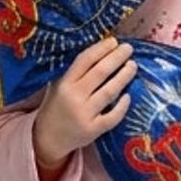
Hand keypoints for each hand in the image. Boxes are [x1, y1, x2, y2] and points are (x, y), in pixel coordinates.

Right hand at [31, 36, 136, 178]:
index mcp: (64, 83)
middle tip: (129, 48)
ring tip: (133, 66)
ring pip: (109, 92)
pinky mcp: (92, 131)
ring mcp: (84, 115)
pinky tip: (128, 96)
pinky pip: (112, 117)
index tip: (114, 41)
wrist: (48, 139)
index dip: (101, 48)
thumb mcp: (58, 84)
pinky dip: (122, 106)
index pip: (85, 60)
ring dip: (124, 77)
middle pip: (100, 73)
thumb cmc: (56, 105)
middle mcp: (74, 97)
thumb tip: (101, 50)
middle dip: (117, 58)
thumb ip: (74, 70)